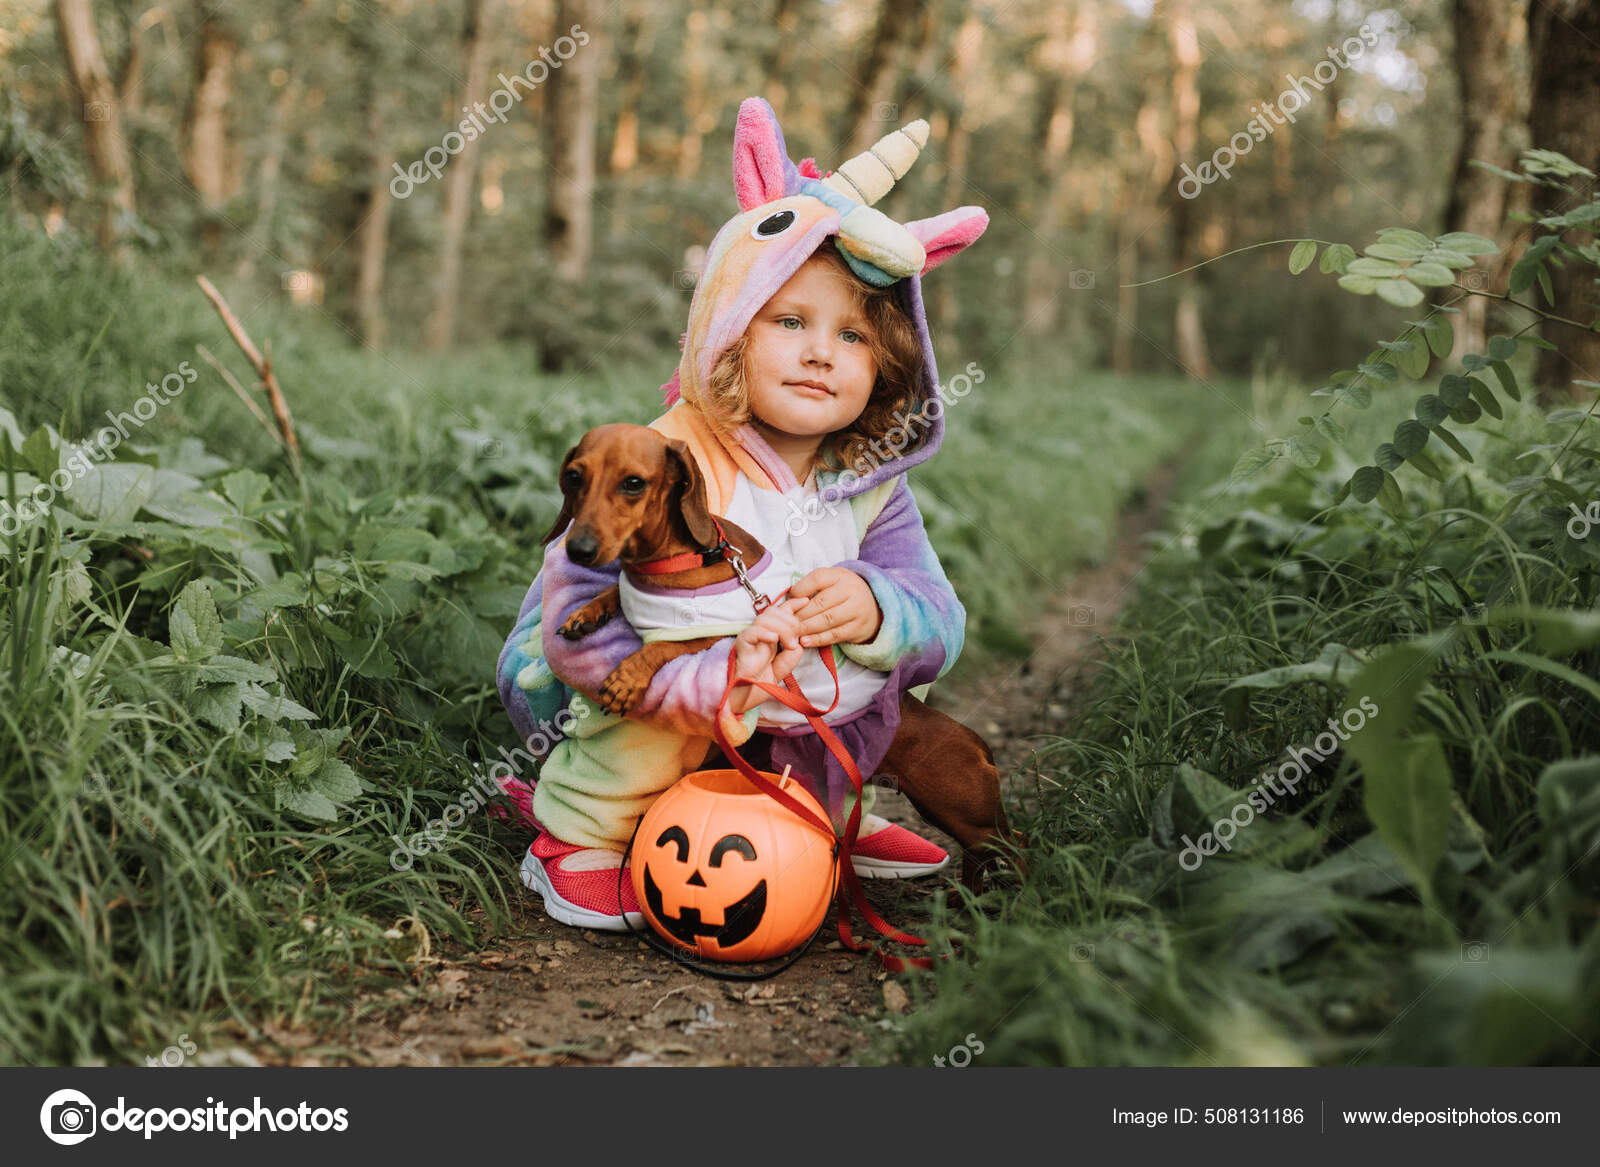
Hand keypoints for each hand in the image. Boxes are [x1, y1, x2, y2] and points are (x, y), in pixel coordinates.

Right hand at [728, 596, 809, 714]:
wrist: (741, 699)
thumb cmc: (758, 684)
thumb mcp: (782, 669)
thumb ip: (791, 656)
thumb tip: (799, 642)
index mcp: (770, 637)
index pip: (780, 613)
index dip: (793, 604)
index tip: (806, 601)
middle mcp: (759, 634)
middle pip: (774, 612)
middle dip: (790, 620)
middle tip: (795, 639)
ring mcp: (749, 639)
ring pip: (765, 619)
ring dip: (782, 628)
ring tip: (788, 645)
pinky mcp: (741, 646)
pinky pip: (751, 633)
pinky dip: (764, 632)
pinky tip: (773, 639)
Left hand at [786, 567, 881, 647]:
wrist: (874, 606)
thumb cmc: (843, 593)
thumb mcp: (832, 582)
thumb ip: (812, 587)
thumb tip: (789, 601)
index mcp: (840, 575)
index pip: (817, 579)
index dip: (799, 590)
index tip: (790, 601)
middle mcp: (851, 590)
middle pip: (820, 603)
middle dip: (800, 614)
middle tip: (785, 623)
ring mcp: (857, 609)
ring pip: (827, 620)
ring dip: (806, 628)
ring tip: (792, 633)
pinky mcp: (858, 627)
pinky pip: (834, 635)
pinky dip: (817, 639)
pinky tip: (805, 641)